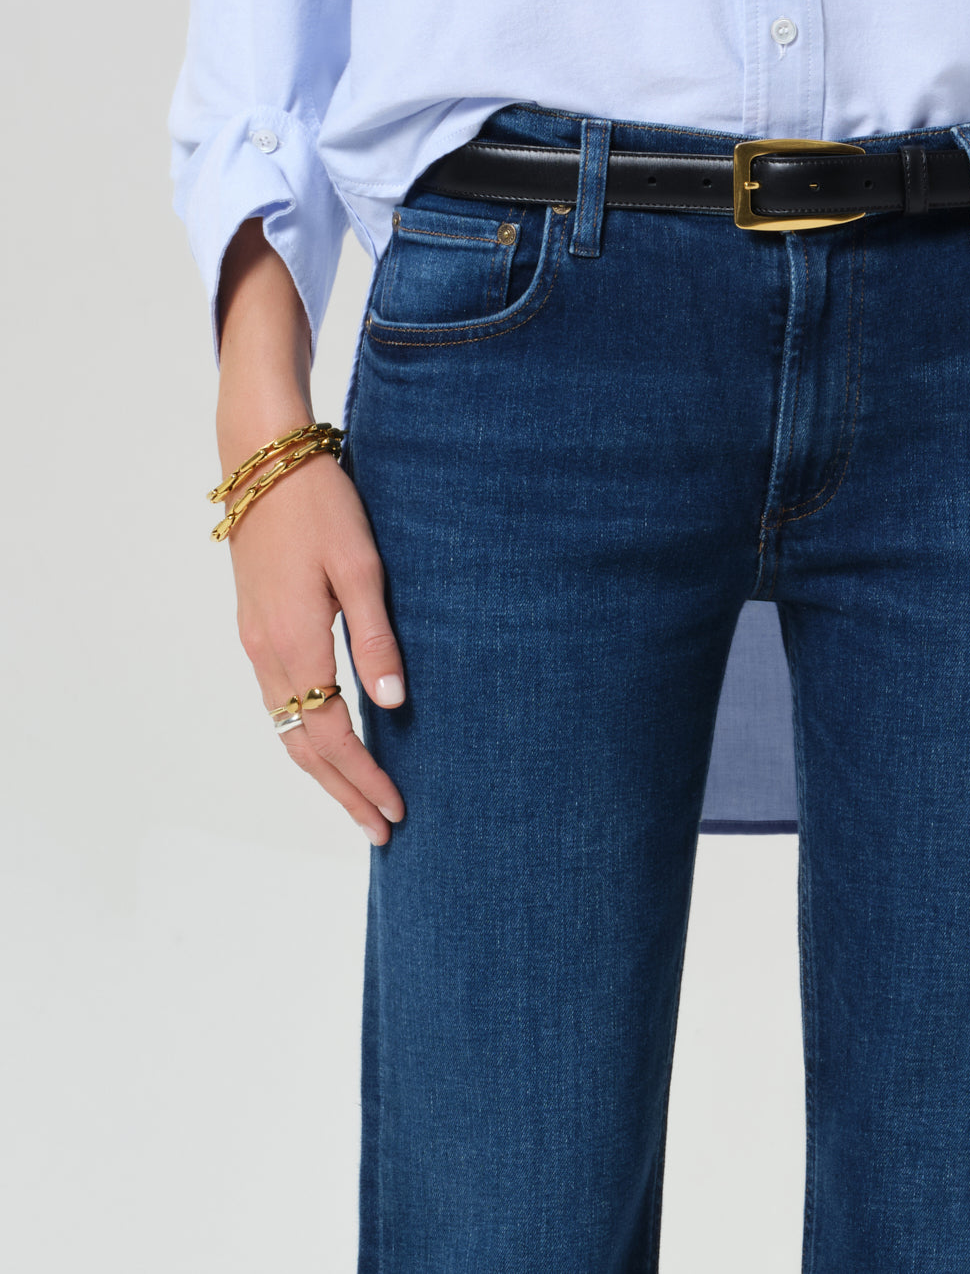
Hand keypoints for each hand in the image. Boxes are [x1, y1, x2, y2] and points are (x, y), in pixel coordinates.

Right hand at [224, 441, 406, 845]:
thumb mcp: (360, 566)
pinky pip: (278, 701)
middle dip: (343, 791)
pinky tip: (326, 742)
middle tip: (381, 830)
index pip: (331, 735)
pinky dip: (303, 736)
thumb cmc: (320, 503)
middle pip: (302, 746)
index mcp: (294, 641)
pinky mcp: (255, 625)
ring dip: (322, 771)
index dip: (364, 777)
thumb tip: (394, 706)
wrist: (260, 458)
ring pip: (285, 727)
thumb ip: (376, 638)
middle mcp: (266, 651)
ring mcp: (255, 640)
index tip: (397, 810)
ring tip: (357, 800)